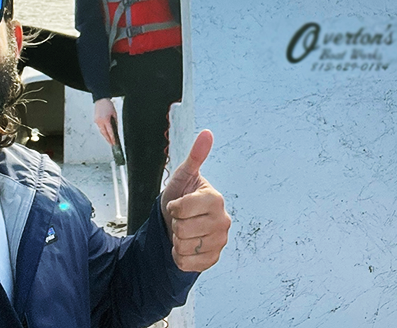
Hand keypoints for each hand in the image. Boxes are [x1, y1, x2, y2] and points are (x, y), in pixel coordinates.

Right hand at [93, 98, 117, 145]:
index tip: (114, 142)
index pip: (109, 131)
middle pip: (104, 133)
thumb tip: (116, 130)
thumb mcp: (114, 114)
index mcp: (105, 120)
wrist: (101, 100)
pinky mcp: (95, 120)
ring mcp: (96, 121)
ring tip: (109, 140)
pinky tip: (105, 133)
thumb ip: (115, 122)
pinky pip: (99, 127)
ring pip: (101, 131)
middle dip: (108, 139)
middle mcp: (100, 121)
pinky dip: (103, 130)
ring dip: (105, 136)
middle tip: (111, 144)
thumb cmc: (108, 105)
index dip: (112, 138)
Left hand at [161, 130, 230, 271]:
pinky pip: (188, 263)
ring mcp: (221, 242)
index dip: (173, 207)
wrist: (179, 224)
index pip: (182, 208)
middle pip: (182, 229)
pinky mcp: (214, 259)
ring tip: (184, 232)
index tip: (178, 204)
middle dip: (175, 224)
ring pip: (184, 247)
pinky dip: (180, 257)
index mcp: (216, 199)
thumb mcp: (183, 176)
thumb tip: (207, 133)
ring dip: (177, 240)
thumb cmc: (180, 197)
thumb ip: (195, 157)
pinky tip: (185, 247)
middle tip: (182, 219)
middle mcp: (224, 221)